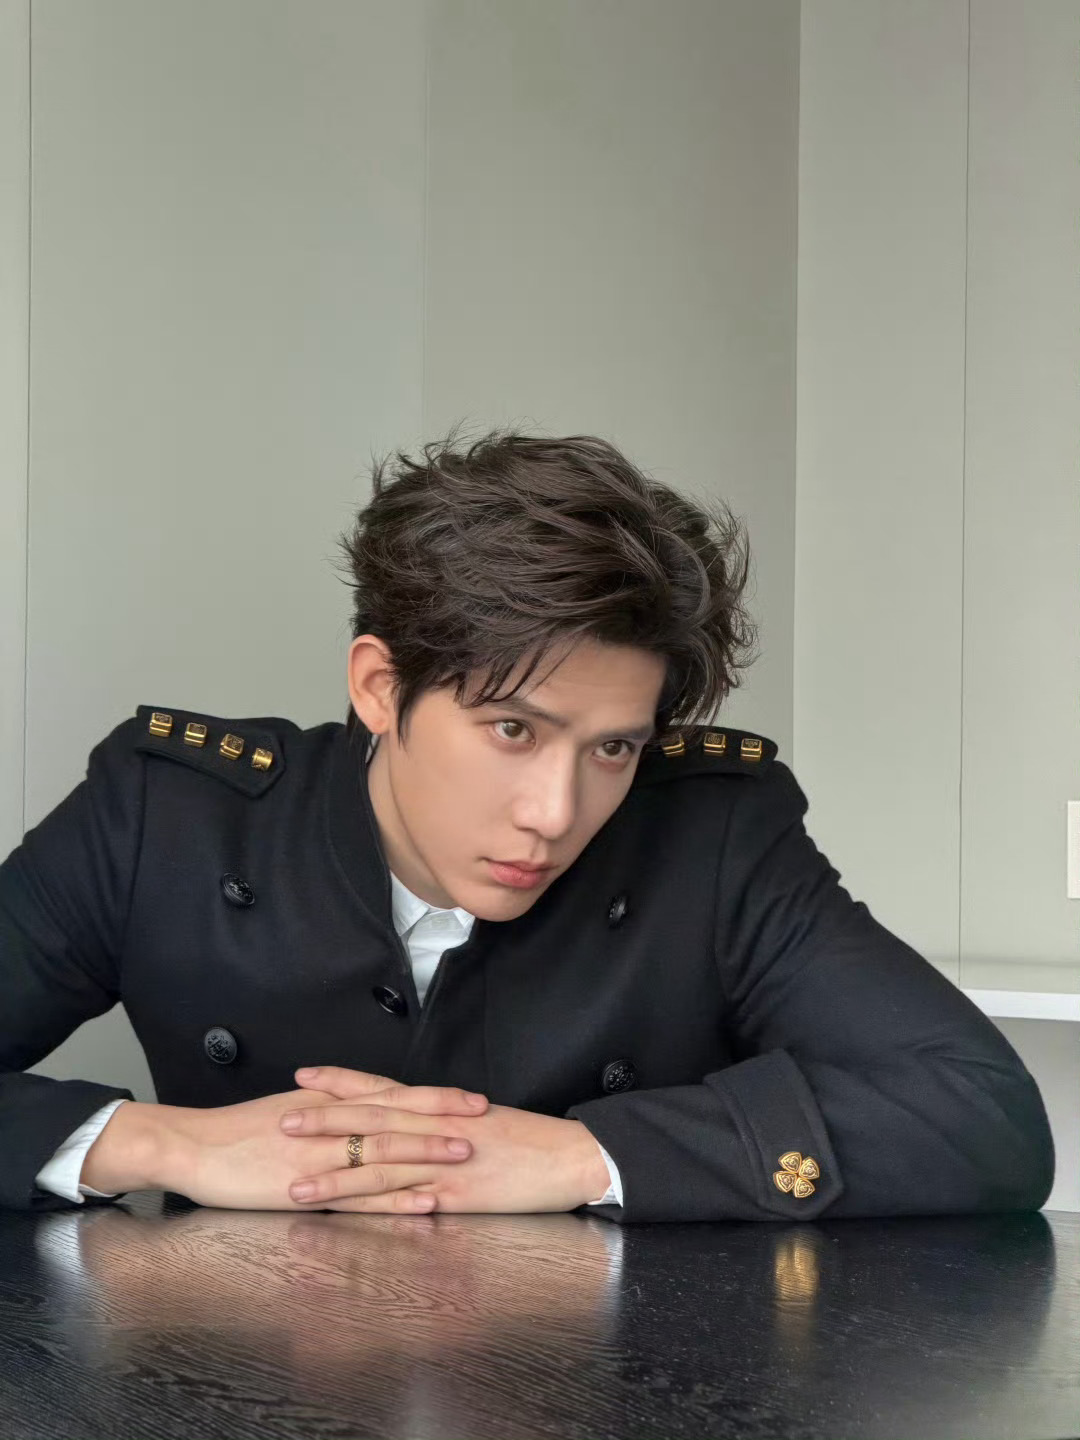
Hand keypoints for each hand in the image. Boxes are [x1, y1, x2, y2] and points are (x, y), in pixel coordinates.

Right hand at [157, 1075, 488, 1211]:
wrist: (193, 1147)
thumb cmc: (237, 1131)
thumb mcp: (288, 1108)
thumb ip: (328, 1107)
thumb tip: (358, 1103)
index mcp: (330, 1104)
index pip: (394, 1095)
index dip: (435, 1096)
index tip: (471, 1098)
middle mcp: (331, 1125)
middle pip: (398, 1116)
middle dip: (443, 1117)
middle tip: (485, 1118)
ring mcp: (322, 1157)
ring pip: (385, 1152)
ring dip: (428, 1153)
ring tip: (466, 1154)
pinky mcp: (309, 1189)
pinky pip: (360, 1195)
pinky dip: (394, 1197)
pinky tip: (424, 1201)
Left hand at [283, 1067, 611, 1212]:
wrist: (571, 1155)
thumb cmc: (530, 1139)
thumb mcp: (481, 1120)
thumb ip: (442, 1123)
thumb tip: (411, 1123)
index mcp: (441, 1109)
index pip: (383, 1088)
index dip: (342, 1082)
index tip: (305, 1075)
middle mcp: (436, 1130)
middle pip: (372, 1121)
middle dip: (324, 1121)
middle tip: (281, 1119)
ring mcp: (444, 1164)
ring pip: (379, 1166)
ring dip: (334, 1176)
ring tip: (293, 1183)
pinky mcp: (456, 1197)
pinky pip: (406, 1204)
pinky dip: (373, 1211)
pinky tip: (346, 1219)